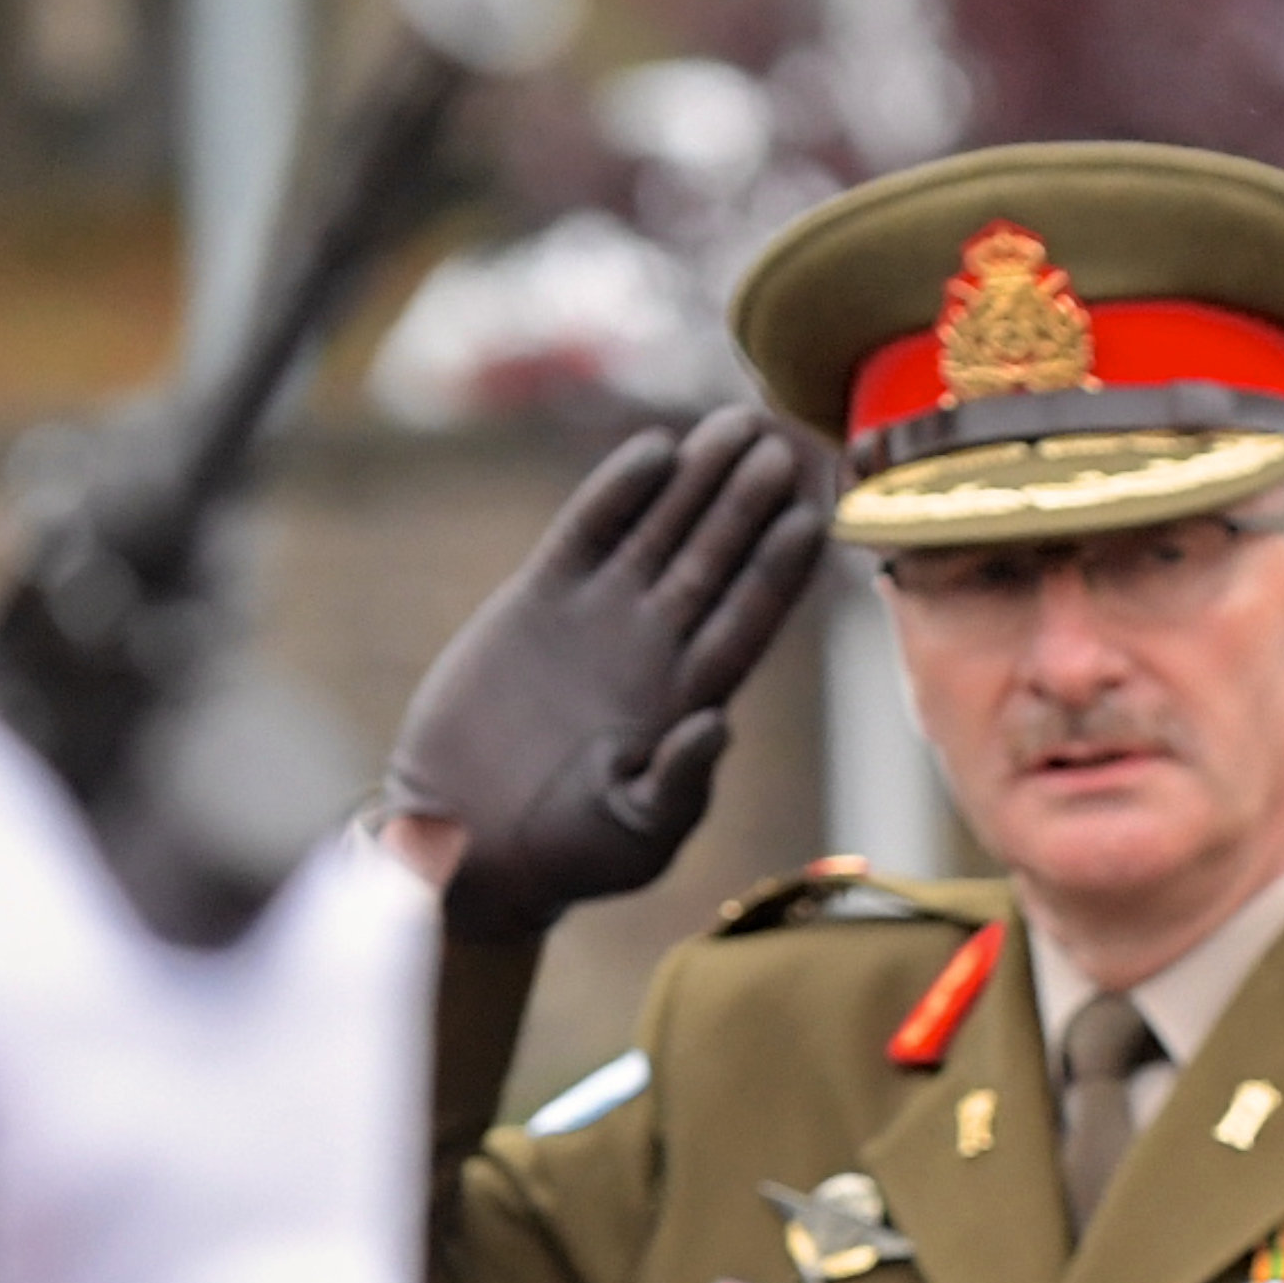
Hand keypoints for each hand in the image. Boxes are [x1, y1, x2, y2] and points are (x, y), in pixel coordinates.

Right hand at [384, 408, 832, 939]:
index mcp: (690, 698)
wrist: (471, 839)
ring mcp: (600, 617)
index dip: (779, 568)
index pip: (749, 618)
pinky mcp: (540, 599)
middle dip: (749, 501)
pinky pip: (589, 530)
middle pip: (715, 558)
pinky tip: (654, 451)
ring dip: (697, 480)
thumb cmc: (563, 857)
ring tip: (735, 425)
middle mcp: (655, 646)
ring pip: (661, 531)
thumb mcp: (634, 837)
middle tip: (781, 444)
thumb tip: (717, 727)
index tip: (812, 516)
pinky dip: (619, 492)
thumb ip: (679, 787)